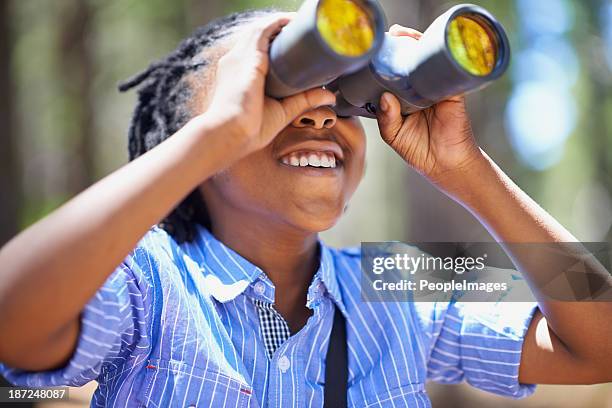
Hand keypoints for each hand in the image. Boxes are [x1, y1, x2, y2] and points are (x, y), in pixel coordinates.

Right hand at [205, 14, 335, 153]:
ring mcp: (240, 57)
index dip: (273, 44)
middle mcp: (236, 62)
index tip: (293, 44)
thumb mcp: (283, 111)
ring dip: (280, 23)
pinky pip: (264, 30)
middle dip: (278, 30)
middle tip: (301, 30)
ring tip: (300, 22)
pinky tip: (293, 21)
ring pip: (261, 30)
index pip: (255, 51)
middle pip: (258, 37)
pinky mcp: (249, 57)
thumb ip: (304, 100)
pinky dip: (279, 23)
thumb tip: (329, 96)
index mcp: (238, 75)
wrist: (230, 134)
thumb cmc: (249, 130)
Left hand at [375, 24, 482, 186]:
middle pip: (411, 60)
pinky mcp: (452, 92)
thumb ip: (386, 118)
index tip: (377, 47)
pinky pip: (446, 71)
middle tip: (393, 34)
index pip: (394, 73)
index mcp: (403, 97)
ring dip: (418, 44)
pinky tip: (427, 50)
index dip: (387, 58)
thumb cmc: (419, 150)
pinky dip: (438, 59)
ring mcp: (436, 88)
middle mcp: (419, 89)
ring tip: (404, 35)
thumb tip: (385, 96)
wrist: (444, 164)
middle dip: (402, 44)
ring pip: (427, 61)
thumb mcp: (394, 135)